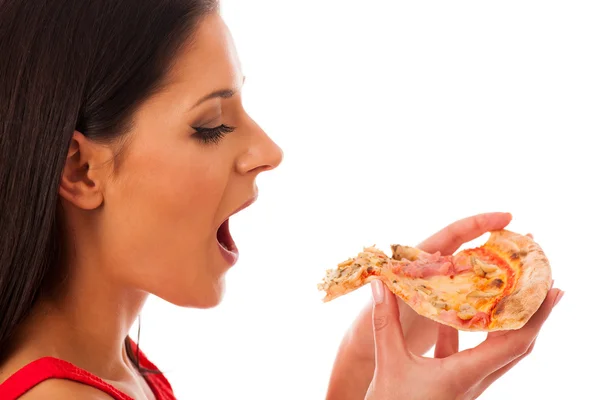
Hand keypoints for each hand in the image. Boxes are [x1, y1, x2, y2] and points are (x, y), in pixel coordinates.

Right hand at [365, 280, 562, 399]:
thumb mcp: (389, 361)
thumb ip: (385, 322)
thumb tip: (381, 285)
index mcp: (466, 375)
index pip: (514, 343)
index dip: (536, 317)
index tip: (550, 292)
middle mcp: (475, 380)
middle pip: (517, 347)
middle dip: (534, 317)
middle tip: (544, 285)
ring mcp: (468, 384)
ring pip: (498, 351)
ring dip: (508, 323)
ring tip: (511, 295)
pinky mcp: (456, 384)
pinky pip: (472, 355)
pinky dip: (471, 333)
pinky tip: (457, 314)